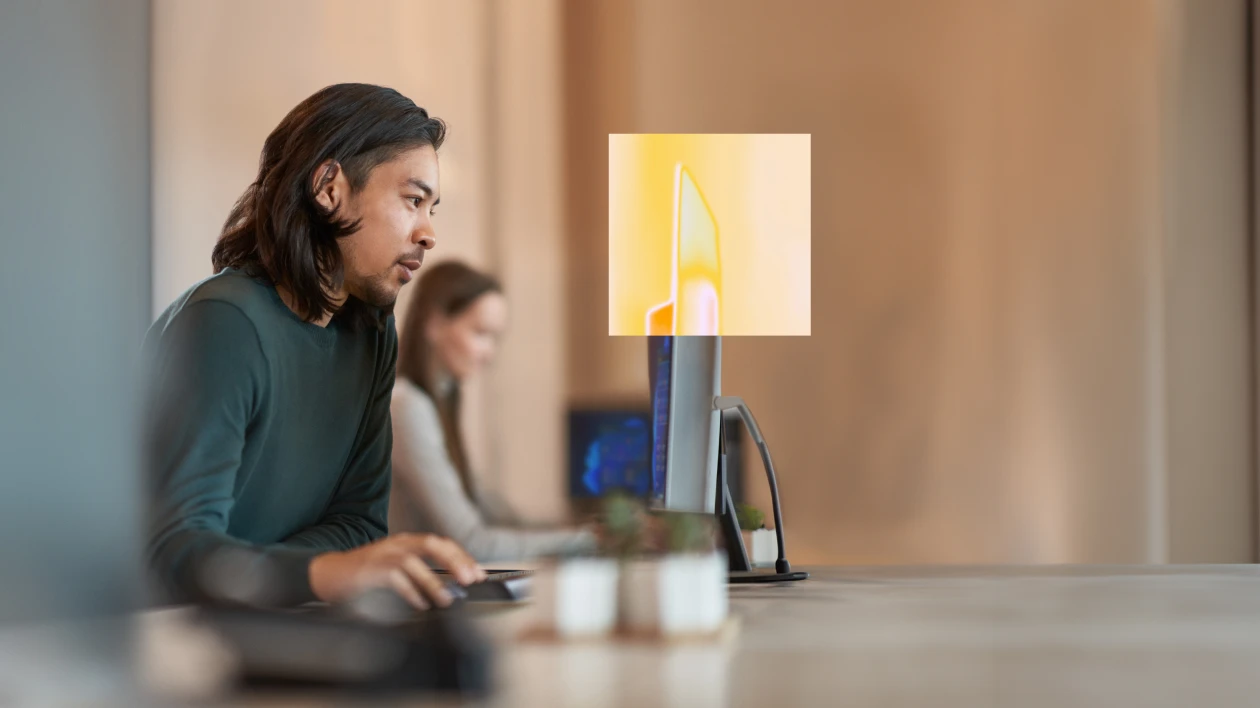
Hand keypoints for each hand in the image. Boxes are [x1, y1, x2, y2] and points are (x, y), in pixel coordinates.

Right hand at [308, 533, 485, 609]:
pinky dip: (411, 592)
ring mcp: (382, 554)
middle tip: (470, 579)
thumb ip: (419, 573)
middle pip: (432, 544)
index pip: (440, 543)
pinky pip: (394, 578)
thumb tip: (450, 588)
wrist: (328, 575)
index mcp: (406, 542)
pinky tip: (420, 605)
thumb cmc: (366, 576)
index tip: (478, 573)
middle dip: (455, 561)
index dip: (462, 556)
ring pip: (414, 562)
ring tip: (447, 600)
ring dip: (434, 582)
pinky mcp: (369, 569)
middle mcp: (396, 543)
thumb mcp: (395, 568)